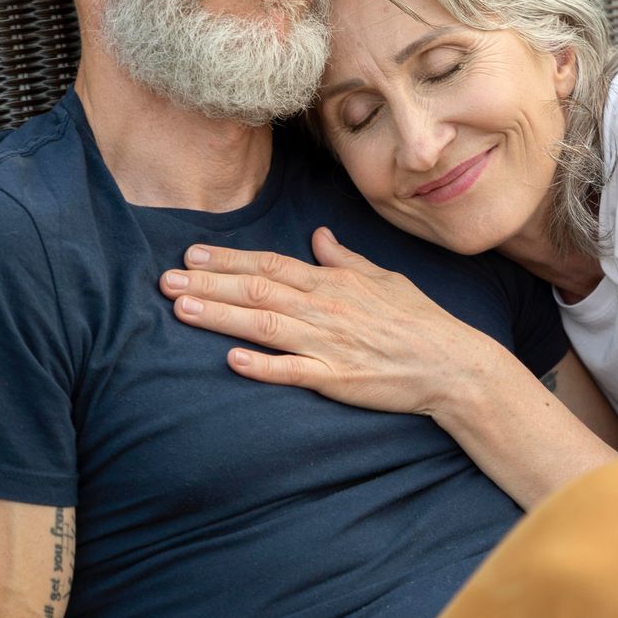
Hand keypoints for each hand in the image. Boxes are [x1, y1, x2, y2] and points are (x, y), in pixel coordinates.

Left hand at [161, 227, 504, 416]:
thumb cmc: (420, 321)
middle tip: (165, 280)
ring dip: (220, 317)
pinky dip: (263, 365)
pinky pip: (294, 371)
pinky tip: (232, 360)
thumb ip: (345, 261)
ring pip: (266, 326)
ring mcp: (331, 344)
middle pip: (257, 292)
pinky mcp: (338, 380)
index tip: (192, 254)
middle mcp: (327, 308)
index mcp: (335, 282)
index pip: (271, 265)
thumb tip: (319, 238)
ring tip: (181, 309)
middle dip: (208, 285)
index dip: (228, 260)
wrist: (453, 364)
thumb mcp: (384, 279)